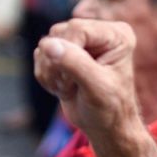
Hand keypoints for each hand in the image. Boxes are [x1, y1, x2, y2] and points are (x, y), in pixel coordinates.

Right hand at [32, 19, 145, 145]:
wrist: (105, 128)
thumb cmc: (109, 109)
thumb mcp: (96, 88)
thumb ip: (74, 63)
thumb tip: (47, 44)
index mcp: (116, 34)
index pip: (77, 29)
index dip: (66, 53)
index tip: (70, 80)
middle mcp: (98, 33)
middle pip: (58, 34)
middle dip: (57, 64)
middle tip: (71, 86)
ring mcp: (79, 41)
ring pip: (46, 44)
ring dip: (50, 72)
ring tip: (69, 88)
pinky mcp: (63, 52)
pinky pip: (40, 55)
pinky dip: (45, 76)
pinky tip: (62, 88)